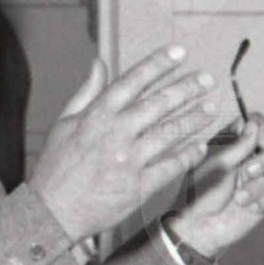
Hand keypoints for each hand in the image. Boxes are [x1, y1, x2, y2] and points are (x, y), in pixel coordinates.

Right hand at [27, 46, 238, 244]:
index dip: (158, 63)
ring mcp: (128, 161)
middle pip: (158, 104)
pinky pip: (171, 167)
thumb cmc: (57, 166)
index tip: (180, 52)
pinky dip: (189, 155)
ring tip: (211, 109)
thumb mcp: (65, 123)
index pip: (133, 81)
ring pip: (170, 133)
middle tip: (207, 80)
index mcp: (96, 116)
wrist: (52, 211)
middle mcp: (115, 134)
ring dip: (194, 119)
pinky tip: (201, 146)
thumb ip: (87, 91)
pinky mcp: (138, 187)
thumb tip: (100, 63)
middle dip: (187, 88)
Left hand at [165, 110, 263, 256]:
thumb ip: (238, 146)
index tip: (262, 140)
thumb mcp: (216, 166)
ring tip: (239, 198)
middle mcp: (247, 156)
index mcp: (232, 143)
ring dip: (260, 185)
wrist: (198, 229)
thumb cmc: (198, 194)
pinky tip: (248, 207)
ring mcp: (257, 177)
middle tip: (248, 173)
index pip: (257, 124)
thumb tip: (254, 125)